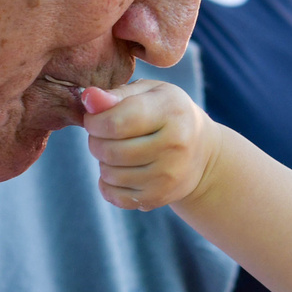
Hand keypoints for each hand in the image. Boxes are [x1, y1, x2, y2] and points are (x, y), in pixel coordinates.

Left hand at [82, 82, 215, 211]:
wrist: (202, 153)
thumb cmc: (167, 115)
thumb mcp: (149, 93)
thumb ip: (117, 93)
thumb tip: (88, 98)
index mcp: (171, 111)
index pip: (115, 122)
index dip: (94, 121)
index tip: (94, 119)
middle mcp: (174, 145)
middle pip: (109, 150)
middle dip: (95, 141)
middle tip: (103, 135)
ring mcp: (167, 176)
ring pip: (109, 173)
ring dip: (102, 161)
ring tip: (116, 150)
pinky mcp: (158, 198)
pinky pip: (113, 195)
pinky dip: (107, 183)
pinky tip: (120, 170)